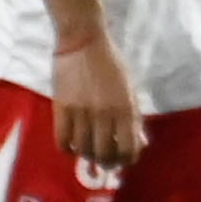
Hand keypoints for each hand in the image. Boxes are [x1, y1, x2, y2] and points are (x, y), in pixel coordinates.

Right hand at [51, 27, 146, 171]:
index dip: (127, 160)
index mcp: (126, 108)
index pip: (128, 148)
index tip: (124, 160)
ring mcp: (81, 112)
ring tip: (90, 151)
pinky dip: (69, 149)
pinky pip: (63, 141)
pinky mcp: (62, 108)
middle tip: (106, 160)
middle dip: (107, 162)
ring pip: (84, 150)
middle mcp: (105, 114)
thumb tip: (138, 143)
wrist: (82, 40)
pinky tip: (73, 144)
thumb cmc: (111, 63)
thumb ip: (134, 116)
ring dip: (88, 156)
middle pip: (105, 154)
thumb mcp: (130, 88)